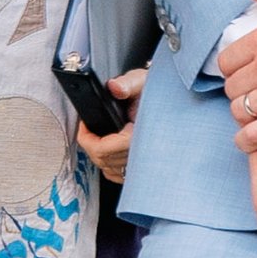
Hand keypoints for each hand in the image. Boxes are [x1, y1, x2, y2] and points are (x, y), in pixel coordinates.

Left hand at [75, 66, 146, 184]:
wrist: (172, 102)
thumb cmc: (157, 92)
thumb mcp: (141, 82)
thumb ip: (127, 84)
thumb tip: (115, 88)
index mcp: (140, 136)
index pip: (102, 149)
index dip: (87, 138)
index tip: (84, 126)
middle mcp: (143, 154)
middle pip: (102, 160)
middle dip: (90, 144)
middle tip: (87, 129)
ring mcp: (144, 164)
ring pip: (109, 169)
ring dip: (99, 154)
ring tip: (97, 137)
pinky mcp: (143, 169)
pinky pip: (118, 175)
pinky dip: (109, 164)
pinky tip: (109, 151)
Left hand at [223, 0, 256, 144]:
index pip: (226, 62)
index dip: (233, 70)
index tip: (245, 75)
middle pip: (231, 88)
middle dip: (240, 91)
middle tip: (255, 94)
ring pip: (239, 111)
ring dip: (245, 115)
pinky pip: (252, 136)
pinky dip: (246, 140)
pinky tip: (252, 137)